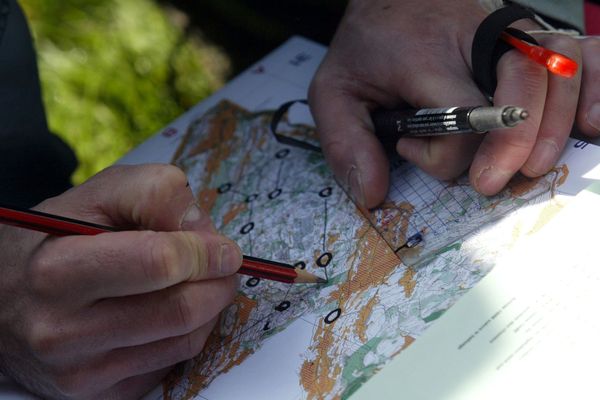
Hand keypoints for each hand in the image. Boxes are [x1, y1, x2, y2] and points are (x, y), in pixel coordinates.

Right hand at [0, 164, 241, 398]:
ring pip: (185, 341)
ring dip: (210, 307)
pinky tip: (172, 311)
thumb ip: (155, 193)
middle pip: (180, 309)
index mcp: (58, 271)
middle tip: (224, 265)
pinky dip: (187, 334)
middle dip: (219, 282)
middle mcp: (63, 332)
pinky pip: (171, 364)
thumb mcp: (97, 195)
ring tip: (200, 282)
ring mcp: (80, 373)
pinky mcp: (98, 396)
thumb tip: (205, 232)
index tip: (225, 248)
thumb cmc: (54, 240)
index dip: (206, 252)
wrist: (4, 300)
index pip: (160, 263)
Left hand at [309, 0, 599, 206]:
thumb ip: (345, 143)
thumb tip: (372, 194)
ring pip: (560, 73)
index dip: (437, 153)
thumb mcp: (334, 91)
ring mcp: (514, 36)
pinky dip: (597, 87)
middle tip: (489, 183)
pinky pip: (584, 55)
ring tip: (538, 165)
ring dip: (555, 126)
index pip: (457, 119)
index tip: (408, 145)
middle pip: (522, 92)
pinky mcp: (533, 38)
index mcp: (428, 57)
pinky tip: (593, 124)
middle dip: (510, 146)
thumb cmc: (369, 46)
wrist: (395, 0)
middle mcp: (481, 41)